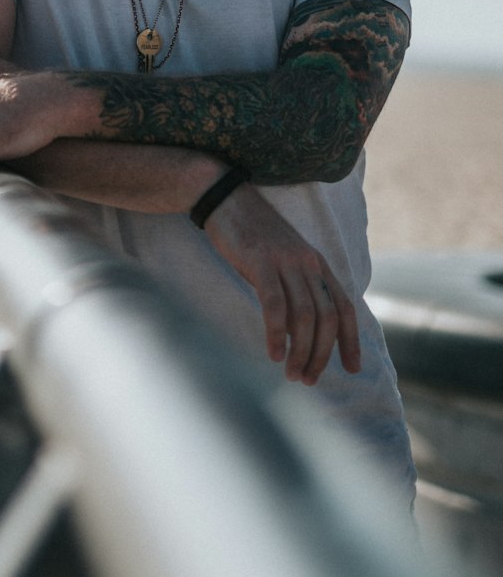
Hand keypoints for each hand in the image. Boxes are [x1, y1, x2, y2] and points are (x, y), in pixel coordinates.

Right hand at [203, 183, 360, 384]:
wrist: (226, 197)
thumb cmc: (251, 235)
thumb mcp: (283, 260)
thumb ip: (296, 287)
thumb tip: (300, 329)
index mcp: (317, 263)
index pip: (344, 306)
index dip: (351, 340)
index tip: (351, 369)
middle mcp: (308, 262)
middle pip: (327, 317)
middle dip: (321, 354)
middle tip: (307, 379)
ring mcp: (286, 260)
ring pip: (305, 314)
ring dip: (301, 350)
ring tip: (291, 373)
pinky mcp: (261, 260)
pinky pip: (275, 304)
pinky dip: (277, 332)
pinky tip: (274, 352)